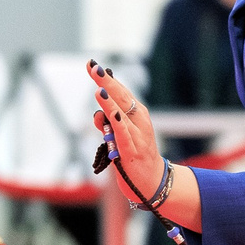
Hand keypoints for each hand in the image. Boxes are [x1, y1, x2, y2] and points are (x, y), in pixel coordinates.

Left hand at [89, 61, 166, 205]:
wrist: (152, 181)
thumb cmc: (134, 156)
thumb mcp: (118, 136)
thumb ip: (106, 124)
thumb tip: (97, 113)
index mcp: (136, 113)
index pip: (119, 90)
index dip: (106, 77)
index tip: (91, 63)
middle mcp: (139, 120)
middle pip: (121, 96)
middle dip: (106, 81)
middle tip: (92, 67)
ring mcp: (137, 135)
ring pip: (121, 114)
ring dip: (109, 102)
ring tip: (99, 88)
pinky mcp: (132, 150)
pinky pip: (123, 134)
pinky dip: (116, 123)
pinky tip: (108, 114)